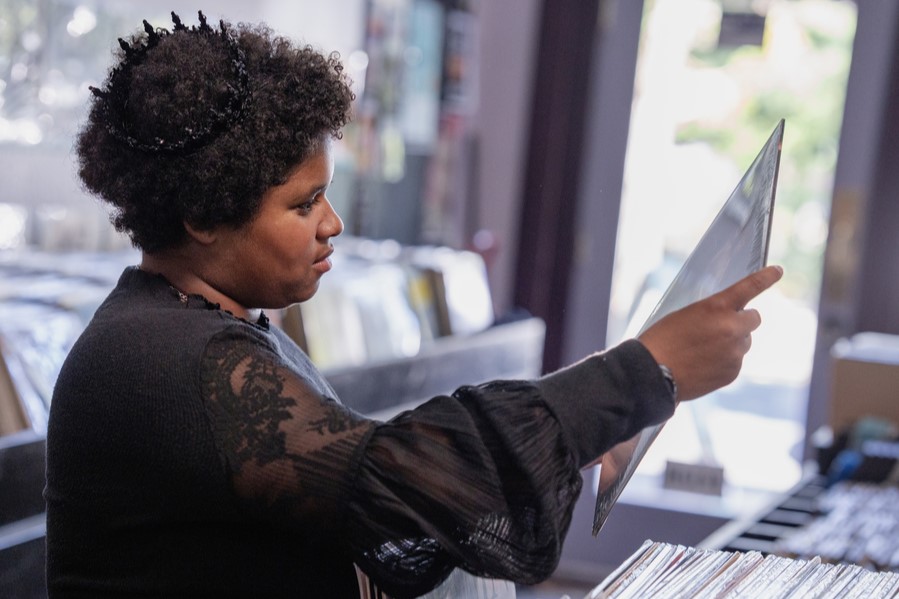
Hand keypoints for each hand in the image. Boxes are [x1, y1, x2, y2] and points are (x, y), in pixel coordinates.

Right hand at [637, 265, 783, 401]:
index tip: (778, 271)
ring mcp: (735, 352)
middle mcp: (732, 328)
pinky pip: (736, 362)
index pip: (749, 286)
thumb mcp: (685, 316)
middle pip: (754, 319)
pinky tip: (702, 364)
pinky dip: (724, 362)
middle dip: (742, 321)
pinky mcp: (733, 372)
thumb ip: (712, 314)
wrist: (653, 373)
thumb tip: (729, 322)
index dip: (766, 277)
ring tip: (703, 351)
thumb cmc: (662, 340)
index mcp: (716, 307)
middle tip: (721, 328)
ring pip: (744, 342)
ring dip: (732, 343)